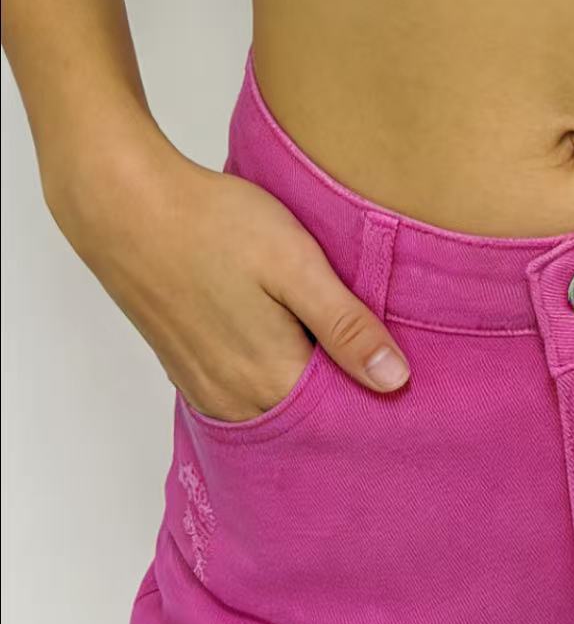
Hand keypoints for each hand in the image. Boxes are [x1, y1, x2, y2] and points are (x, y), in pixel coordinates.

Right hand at [46, 127, 409, 421]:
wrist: (123, 204)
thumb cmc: (214, 225)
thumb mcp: (298, 266)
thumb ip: (346, 328)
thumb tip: (395, 380)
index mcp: (272, 379)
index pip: (343, 415)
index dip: (375, 395)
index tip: (400, 372)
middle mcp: (236, 399)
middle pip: (308, 419)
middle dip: (343, 395)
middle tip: (373, 357)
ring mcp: (206, 387)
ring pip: (275, 408)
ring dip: (305, 387)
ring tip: (328, 345)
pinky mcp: (187, 368)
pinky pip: (243, 394)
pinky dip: (270, 381)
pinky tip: (283, 343)